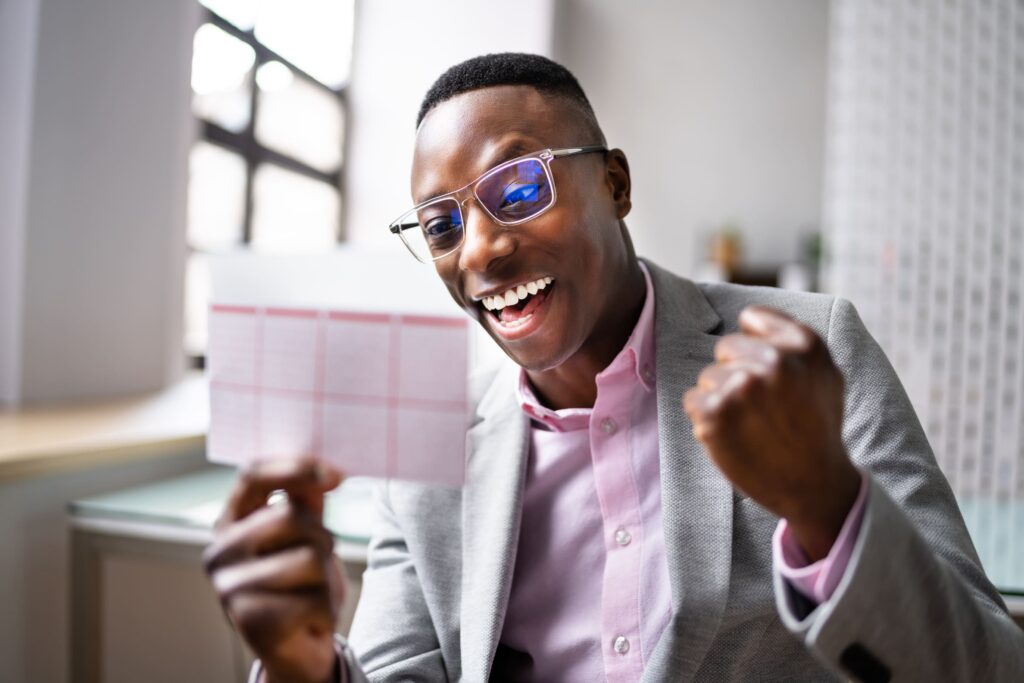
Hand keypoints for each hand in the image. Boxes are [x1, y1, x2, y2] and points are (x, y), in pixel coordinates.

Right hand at [204, 459, 344, 682]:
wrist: (297, 647)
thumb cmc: (301, 582)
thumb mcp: (305, 532)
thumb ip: (308, 497)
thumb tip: (327, 472)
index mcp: (230, 523)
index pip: (252, 475)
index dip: (295, 467)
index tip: (336, 474)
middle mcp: (220, 553)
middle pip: (289, 516)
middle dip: (322, 538)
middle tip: (317, 565)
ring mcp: (229, 589)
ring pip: (309, 558)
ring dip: (328, 578)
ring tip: (312, 594)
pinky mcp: (251, 622)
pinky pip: (315, 597)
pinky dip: (327, 609)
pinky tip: (311, 619)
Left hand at [683, 306, 860, 560]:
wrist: (814, 485)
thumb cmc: (816, 425)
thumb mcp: (825, 372)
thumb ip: (791, 338)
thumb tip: (747, 318)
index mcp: (803, 345)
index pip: (751, 319)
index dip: (754, 345)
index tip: (768, 373)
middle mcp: (773, 362)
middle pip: (725, 348)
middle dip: (737, 371)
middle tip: (761, 406)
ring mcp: (741, 388)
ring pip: (708, 376)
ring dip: (721, 397)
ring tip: (751, 424)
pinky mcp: (716, 416)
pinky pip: (694, 400)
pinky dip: (706, 418)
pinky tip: (734, 435)